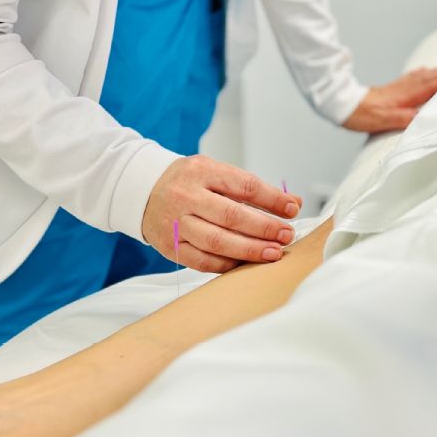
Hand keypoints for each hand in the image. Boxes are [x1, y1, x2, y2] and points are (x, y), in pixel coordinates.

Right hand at [142, 154, 303, 272]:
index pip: (244, 185)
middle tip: (286, 235)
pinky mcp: (170, 246)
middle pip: (232, 215)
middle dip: (264, 227)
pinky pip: (202, 261)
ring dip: (250, 250)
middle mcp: (187, 196)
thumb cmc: (188, 181)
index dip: (272, 199)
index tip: (292, 208)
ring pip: (218, 241)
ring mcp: (176, 223)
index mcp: (202, 171)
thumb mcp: (216, 171)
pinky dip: (227, 265)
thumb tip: (292, 203)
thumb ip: (251, 188)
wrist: (143, 190)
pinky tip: (245, 264)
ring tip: (273, 252)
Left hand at [341, 65, 436, 133]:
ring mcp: (398, 87)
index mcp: (405, 95)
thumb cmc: (362, 115)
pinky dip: (423, 73)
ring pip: (423, 76)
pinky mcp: (391, 88)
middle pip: (431, 77)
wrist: (343, 105)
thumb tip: (423, 117)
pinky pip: (412, 78)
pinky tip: (424, 72)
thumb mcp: (383, 120)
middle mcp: (404, 88)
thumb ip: (403, 118)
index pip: (432, 84)